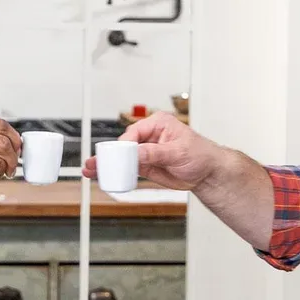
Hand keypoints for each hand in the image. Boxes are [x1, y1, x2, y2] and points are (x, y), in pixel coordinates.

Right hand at [81, 111, 223, 190]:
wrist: (208, 173)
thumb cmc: (201, 155)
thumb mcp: (178, 152)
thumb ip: (156, 152)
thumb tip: (137, 152)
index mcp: (157, 124)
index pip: (134, 133)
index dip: (123, 145)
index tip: (118, 156)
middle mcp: (149, 136)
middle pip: (123, 145)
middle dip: (108, 154)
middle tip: (95, 163)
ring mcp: (146, 152)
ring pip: (121, 157)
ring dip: (107, 164)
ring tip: (91, 170)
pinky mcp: (145, 166)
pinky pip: (127, 168)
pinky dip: (115, 172)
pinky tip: (102, 175)